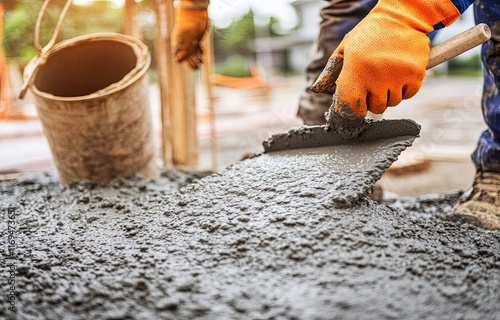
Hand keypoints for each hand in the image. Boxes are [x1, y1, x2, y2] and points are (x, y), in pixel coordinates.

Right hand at [172, 6, 208, 69]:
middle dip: (193, 63)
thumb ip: (184, 46)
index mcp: (177, 45)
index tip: (189, 55)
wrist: (195, 14)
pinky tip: (202, 47)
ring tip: (201, 57)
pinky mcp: (196, 41)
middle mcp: (183, 46)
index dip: (183, 60)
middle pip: (186, 60)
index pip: (178, 59)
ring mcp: (190, 44)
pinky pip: (198, 51)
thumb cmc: (189, 23)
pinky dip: (201, 51)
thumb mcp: (186, 35)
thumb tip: (180, 58)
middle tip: (198, 62)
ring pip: (193, 57)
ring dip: (198, 59)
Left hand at [312, 0, 459, 117]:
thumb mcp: (345, 48)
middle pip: (374, 109)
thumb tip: (317, 89)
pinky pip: (409, 95)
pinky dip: (405, 89)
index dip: (352, 111)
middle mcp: (375, 77)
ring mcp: (397, 77)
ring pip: (392, 103)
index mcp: (354, 71)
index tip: (354, 107)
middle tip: (373, 85)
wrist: (401, 16)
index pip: (350, 108)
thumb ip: (330, 71)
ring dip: (389, 94)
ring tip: (386, 76)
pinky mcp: (415, 75)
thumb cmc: (369, 33)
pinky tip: (399, 73)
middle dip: (372, 101)